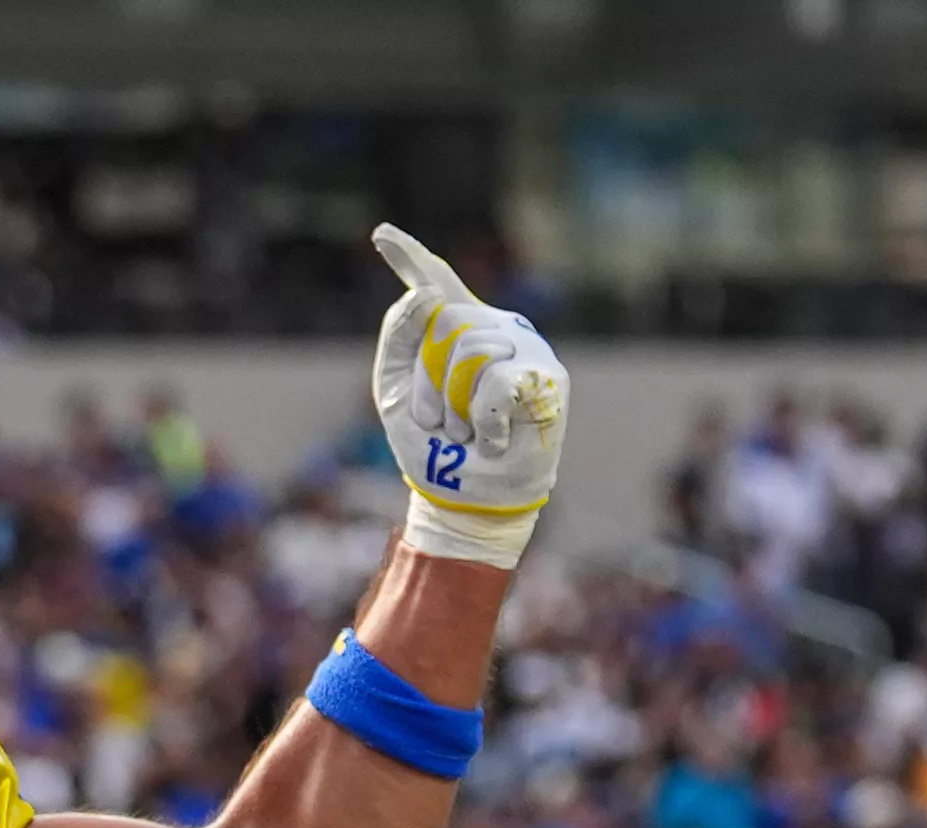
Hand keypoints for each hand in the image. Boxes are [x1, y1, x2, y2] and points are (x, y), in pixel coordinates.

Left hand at [369, 224, 568, 570]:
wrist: (464, 494)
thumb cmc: (433, 444)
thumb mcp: (396, 389)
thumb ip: (399, 335)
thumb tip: (426, 294)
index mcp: (453, 330)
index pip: (434, 283)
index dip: (409, 256)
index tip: (380, 234)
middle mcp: (492, 327)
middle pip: (443, 323)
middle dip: (429, 382)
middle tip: (440, 422)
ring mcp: (523, 347)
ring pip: (468, 352)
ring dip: (453, 406)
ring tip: (466, 431)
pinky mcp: (547, 377)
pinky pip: (496, 381)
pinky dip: (483, 419)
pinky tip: (492, 437)